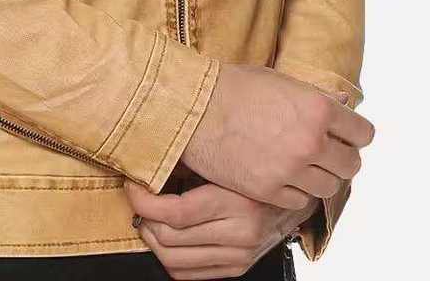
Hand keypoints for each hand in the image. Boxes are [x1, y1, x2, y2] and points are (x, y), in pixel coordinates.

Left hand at [125, 179, 316, 279]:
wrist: (296, 198)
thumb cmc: (256, 171)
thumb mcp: (226, 161)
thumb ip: (192, 163)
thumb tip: (150, 160)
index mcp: (236, 201)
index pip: (175, 213)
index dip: (144, 201)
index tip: (133, 187)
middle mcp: (239, 233)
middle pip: (170, 239)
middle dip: (144, 219)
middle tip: (137, 201)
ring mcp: (239, 256)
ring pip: (175, 261)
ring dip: (152, 240)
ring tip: (148, 218)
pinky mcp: (238, 268)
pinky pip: (189, 274)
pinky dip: (169, 258)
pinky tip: (165, 236)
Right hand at [181, 64, 373, 208]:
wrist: (193, 107)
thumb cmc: (232, 87)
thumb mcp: (280, 80)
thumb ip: (314, 97)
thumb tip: (341, 104)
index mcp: (317, 109)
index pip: (363, 134)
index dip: (354, 134)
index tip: (345, 136)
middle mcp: (310, 141)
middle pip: (351, 165)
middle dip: (340, 157)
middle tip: (324, 152)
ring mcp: (291, 169)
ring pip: (329, 187)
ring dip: (319, 176)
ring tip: (301, 164)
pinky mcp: (269, 190)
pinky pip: (300, 201)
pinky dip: (295, 190)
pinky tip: (282, 174)